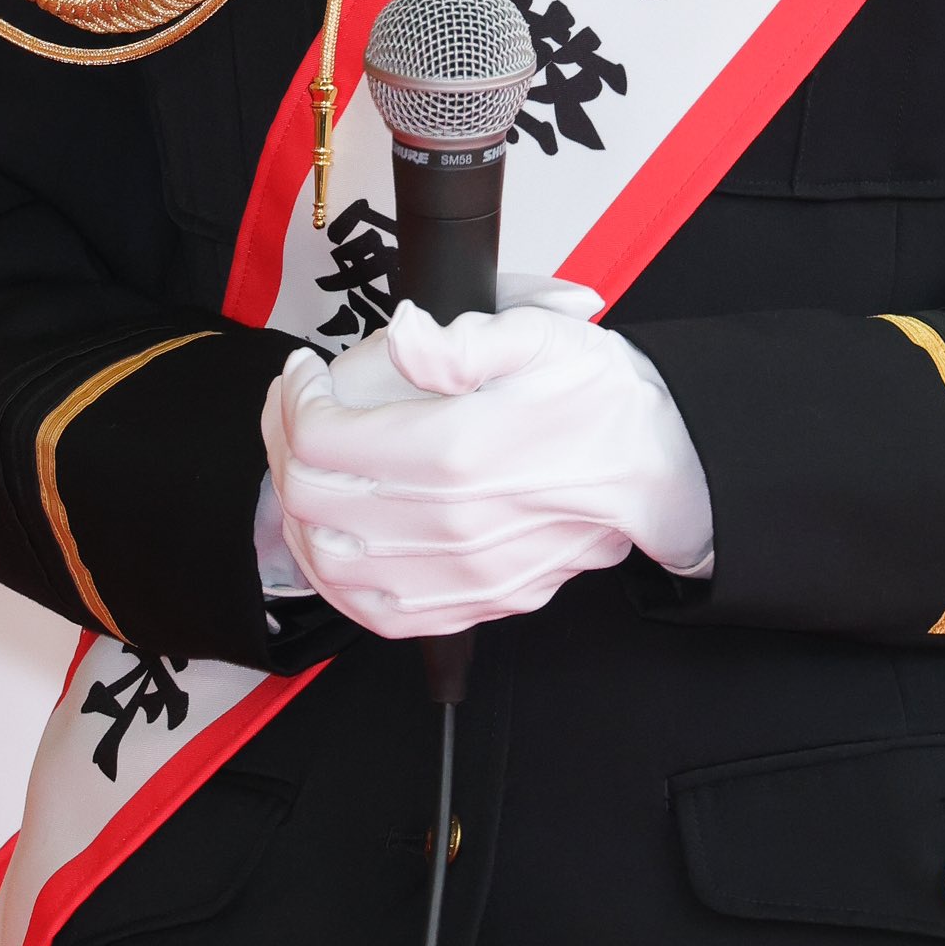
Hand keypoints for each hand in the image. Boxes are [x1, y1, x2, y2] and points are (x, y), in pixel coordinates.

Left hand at [259, 279, 714, 641]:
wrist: (660, 468)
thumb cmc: (601, 399)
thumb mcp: (543, 336)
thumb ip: (463, 339)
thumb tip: (406, 333)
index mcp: (458, 450)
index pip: (321, 437)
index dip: (294, 398)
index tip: (305, 373)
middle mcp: (452, 523)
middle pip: (311, 497)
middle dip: (284, 443)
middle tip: (298, 408)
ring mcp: (461, 573)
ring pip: (328, 561)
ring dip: (297, 511)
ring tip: (309, 467)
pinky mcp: (473, 602)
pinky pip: (376, 612)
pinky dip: (336, 579)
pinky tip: (335, 536)